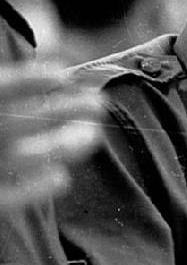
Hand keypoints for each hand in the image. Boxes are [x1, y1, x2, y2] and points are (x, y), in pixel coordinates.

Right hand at [0, 64, 102, 209]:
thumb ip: (0, 90)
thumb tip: (43, 66)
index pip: (1, 87)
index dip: (32, 78)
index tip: (62, 73)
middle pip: (23, 119)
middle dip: (66, 109)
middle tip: (99, 104)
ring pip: (24, 157)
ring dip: (63, 146)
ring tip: (91, 138)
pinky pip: (8, 199)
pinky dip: (36, 189)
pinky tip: (60, 179)